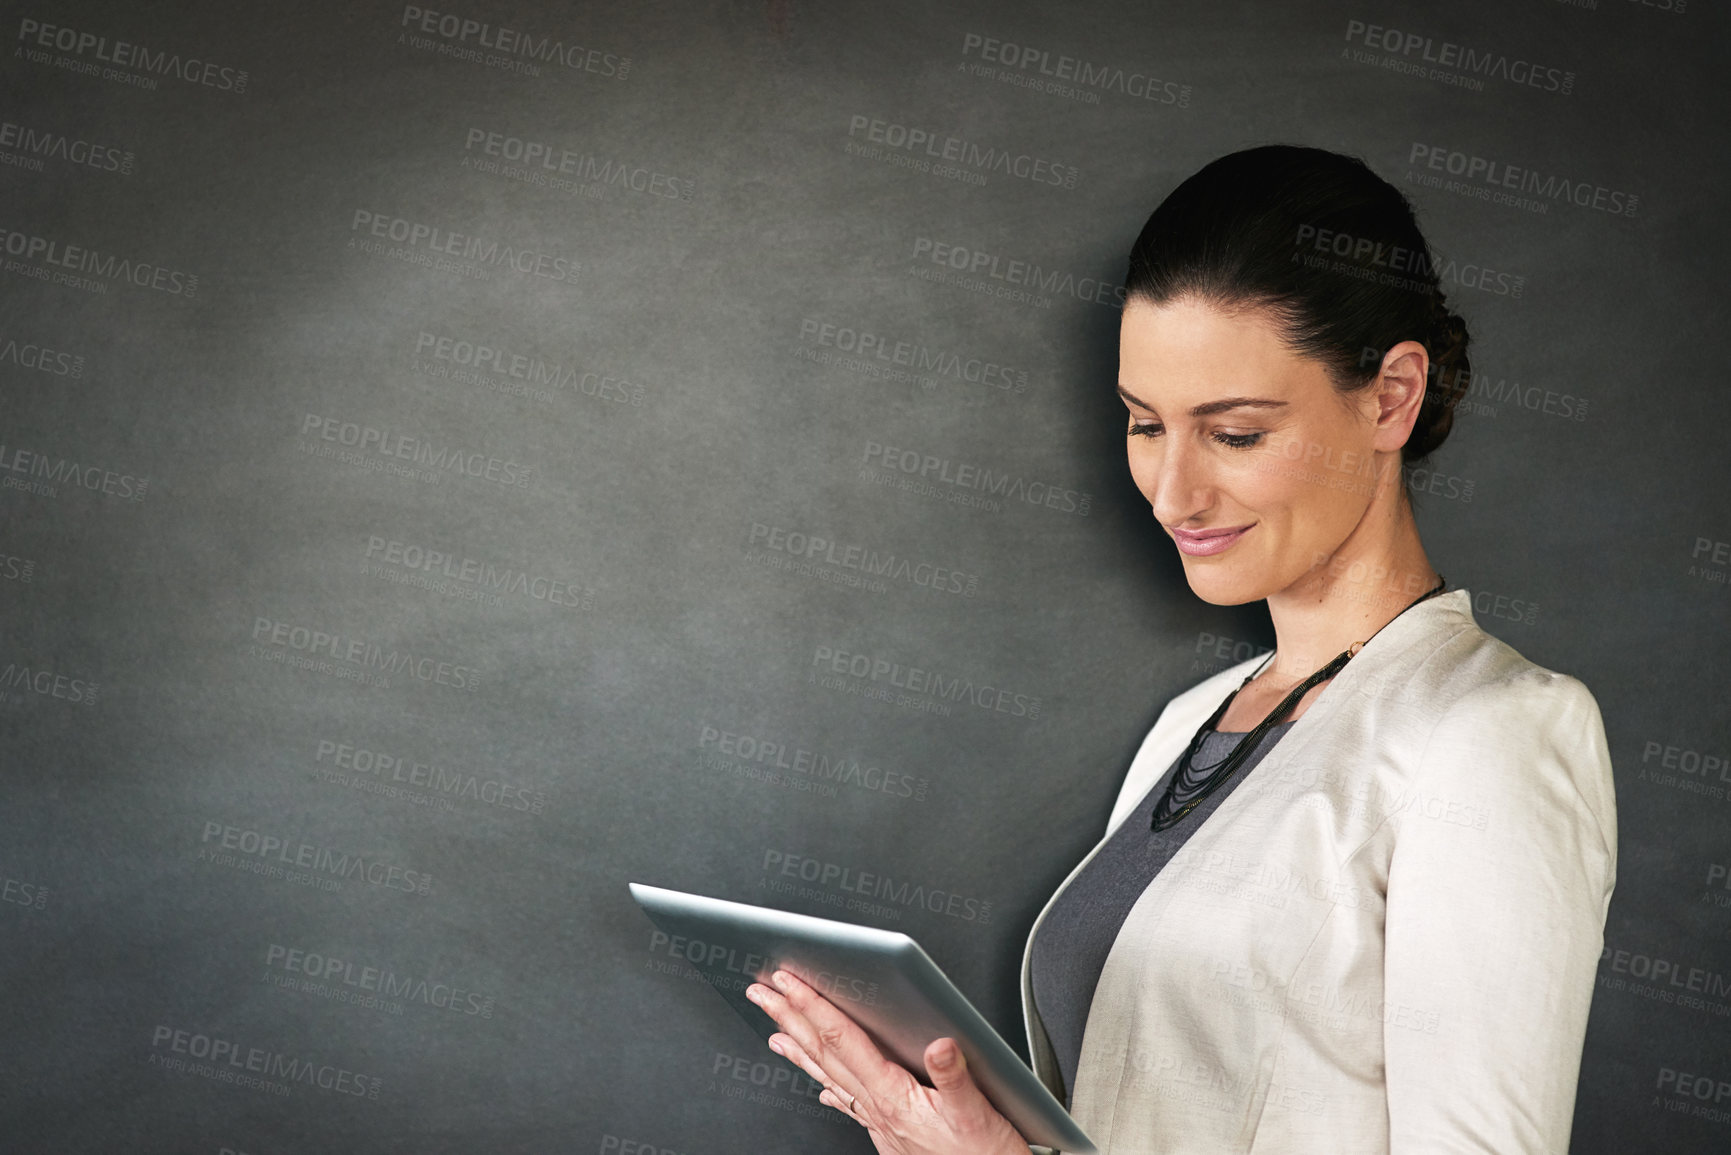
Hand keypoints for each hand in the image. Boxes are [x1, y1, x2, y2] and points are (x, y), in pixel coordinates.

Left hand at [746, 969, 1030, 1154]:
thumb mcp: (978, 1116)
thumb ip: (956, 1078)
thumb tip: (939, 1044)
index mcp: (893, 1097)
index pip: (843, 1040)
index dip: (813, 1006)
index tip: (789, 983)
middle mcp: (879, 1110)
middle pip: (824, 1054)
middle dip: (790, 1019)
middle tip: (762, 994)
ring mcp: (880, 1123)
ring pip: (829, 1078)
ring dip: (800, 1050)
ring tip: (775, 1032)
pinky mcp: (890, 1134)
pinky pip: (847, 1103)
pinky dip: (829, 1088)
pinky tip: (820, 1087)